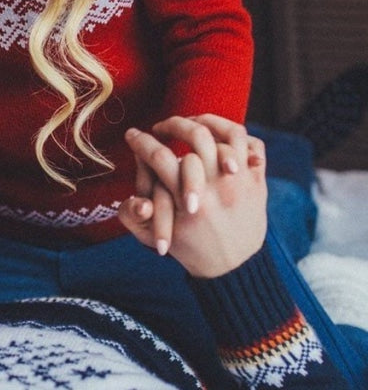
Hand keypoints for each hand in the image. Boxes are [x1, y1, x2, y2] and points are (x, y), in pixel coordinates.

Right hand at [118, 114, 266, 277]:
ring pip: (231, 133)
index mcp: (187, 200)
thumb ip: (132, 215)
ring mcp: (241, 182)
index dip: (140, 141)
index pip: (159, 156)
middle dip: (173, 123)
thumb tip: (134, 195)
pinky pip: (254, 147)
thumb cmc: (189, 248)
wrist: (233, 268)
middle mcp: (217, 187)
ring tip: (193, 124)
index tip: (132, 134)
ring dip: (209, 122)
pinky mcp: (258, 182)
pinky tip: (221, 140)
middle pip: (196, 134)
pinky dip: (239, 139)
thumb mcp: (152, 237)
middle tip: (160, 127)